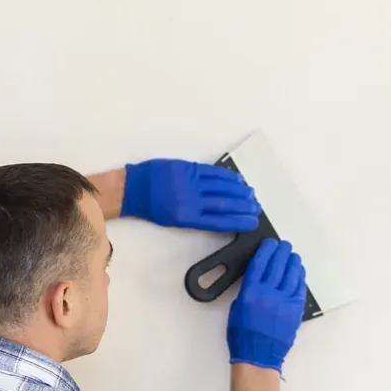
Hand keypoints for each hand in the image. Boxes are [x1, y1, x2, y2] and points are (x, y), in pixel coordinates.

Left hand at [122, 159, 260, 231]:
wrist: (134, 188)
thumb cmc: (152, 207)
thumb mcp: (174, 219)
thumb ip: (197, 216)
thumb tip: (219, 212)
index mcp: (188, 218)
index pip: (220, 221)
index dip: (239, 221)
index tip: (252, 222)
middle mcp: (191, 201)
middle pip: (225, 204)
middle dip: (244, 206)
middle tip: (256, 207)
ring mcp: (190, 183)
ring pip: (222, 187)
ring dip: (239, 191)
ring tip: (251, 194)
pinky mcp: (188, 168)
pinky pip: (212, 172)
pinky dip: (227, 176)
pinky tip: (237, 179)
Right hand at [227, 239, 305, 372]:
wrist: (258, 355)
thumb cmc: (242, 334)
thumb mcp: (236, 307)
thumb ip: (248, 290)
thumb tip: (260, 278)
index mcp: (250, 292)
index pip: (260, 263)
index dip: (266, 250)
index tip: (270, 243)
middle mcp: (268, 294)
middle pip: (277, 265)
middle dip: (282, 252)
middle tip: (285, 245)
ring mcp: (283, 301)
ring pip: (291, 274)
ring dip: (293, 262)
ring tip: (293, 255)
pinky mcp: (295, 310)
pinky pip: (299, 288)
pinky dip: (299, 277)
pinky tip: (298, 271)